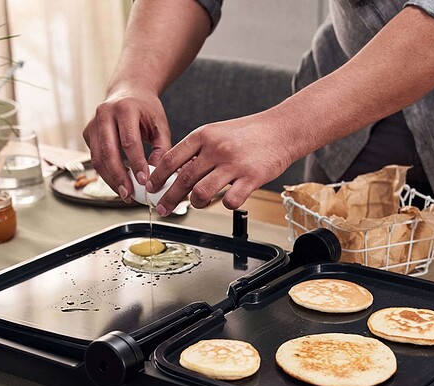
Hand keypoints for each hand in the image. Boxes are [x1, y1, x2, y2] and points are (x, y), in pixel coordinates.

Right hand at [82, 86, 171, 200]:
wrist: (129, 91)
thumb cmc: (147, 110)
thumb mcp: (160, 125)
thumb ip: (162, 149)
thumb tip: (156, 175)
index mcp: (125, 108)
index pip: (129, 140)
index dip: (136, 163)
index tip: (144, 181)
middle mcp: (104, 114)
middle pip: (108, 151)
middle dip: (119, 176)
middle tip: (129, 194)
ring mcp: (93, 123)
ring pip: (97, 158)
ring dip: (110, 179)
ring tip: (124, 193)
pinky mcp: (87, 133)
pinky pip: (94, 158)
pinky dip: (105, 173)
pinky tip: (117, 182)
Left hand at [146, 111, 296, 215]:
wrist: (281, 129)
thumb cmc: (248, 133)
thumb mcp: (216, 133)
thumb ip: (197, 151)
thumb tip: (176, 172)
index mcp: (203, 135)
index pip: (171, 159)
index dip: (158, 177)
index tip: (152, 188)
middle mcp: (215, 149)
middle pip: (182, 179)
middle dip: (168, 198)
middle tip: (163, 208)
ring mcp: (233, 164)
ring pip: (202, 192)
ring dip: (195, 203)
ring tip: (198, 203)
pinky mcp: (251, 178)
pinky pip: (230, 201)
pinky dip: (225, 205)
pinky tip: (227, 200)